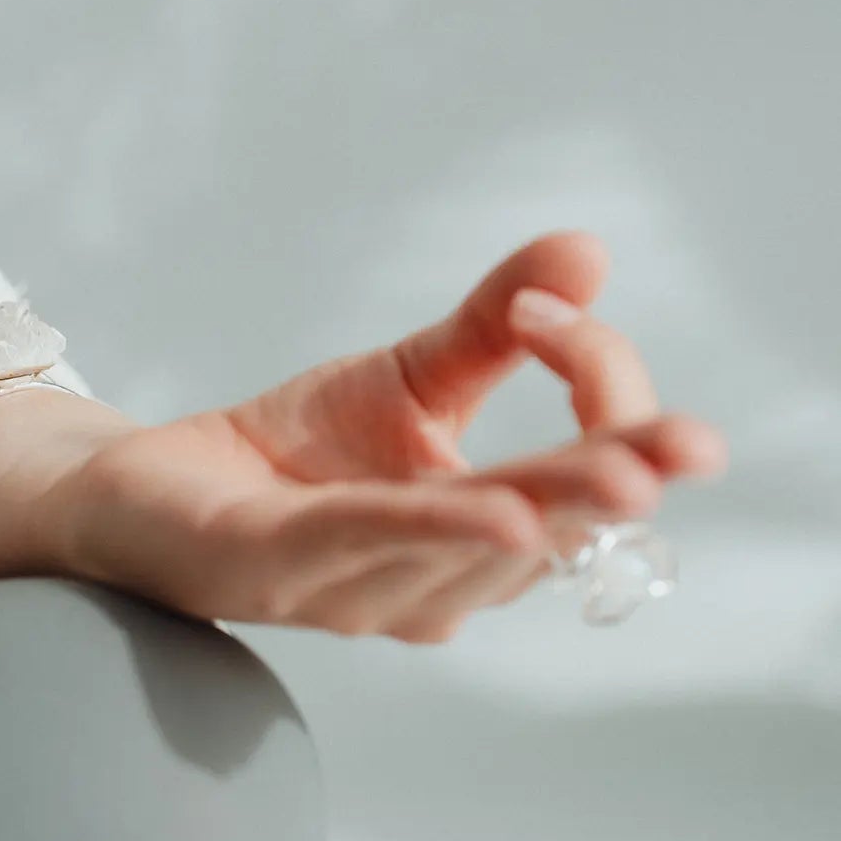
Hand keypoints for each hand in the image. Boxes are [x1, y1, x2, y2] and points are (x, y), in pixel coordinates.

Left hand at [56, 231, 727, 642]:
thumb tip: (587, 250)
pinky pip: (348, 544)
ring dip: (524, 513)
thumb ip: (497, 326)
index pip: (570, 484)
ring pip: (452, 555)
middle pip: (534, 537)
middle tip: (682, 450)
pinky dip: (414, 525)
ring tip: (604, 477)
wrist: (159, 481)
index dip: (592, 397)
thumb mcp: (409, 375)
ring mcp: (350, 590)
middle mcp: (429, 583)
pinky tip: (479, 505)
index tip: (558, 309)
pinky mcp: (266, 571)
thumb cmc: (296, 449)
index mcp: (476, 539)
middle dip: (605, 487)